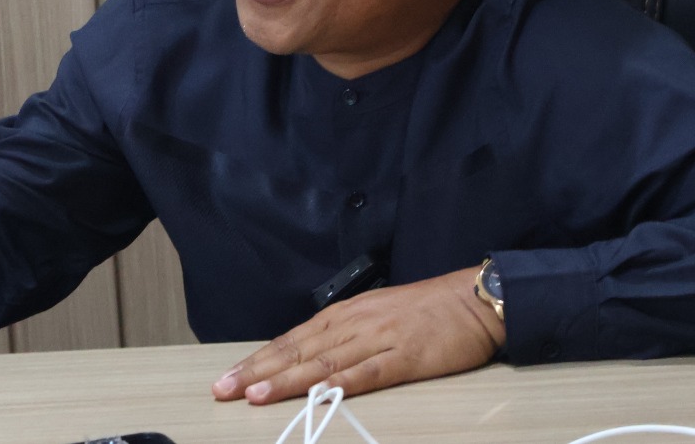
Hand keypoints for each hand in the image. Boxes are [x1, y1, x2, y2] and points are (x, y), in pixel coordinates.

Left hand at [212, 266, 504, 403]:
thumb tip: (308, 357)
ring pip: (323, 362)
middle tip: (222, 388)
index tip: (228, 378)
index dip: (258, 360)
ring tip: (254, 394)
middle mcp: (353, 324)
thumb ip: (344, 335)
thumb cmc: (425, 311)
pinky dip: (338, 384)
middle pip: (297, 351)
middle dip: (257, 370)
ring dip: (286, 380)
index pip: (291, 340)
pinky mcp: (404, 357)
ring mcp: (378, 340)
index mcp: (344, 315)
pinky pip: (367, 373)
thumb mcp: (376, 315)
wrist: (472, 299)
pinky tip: (316, 395)